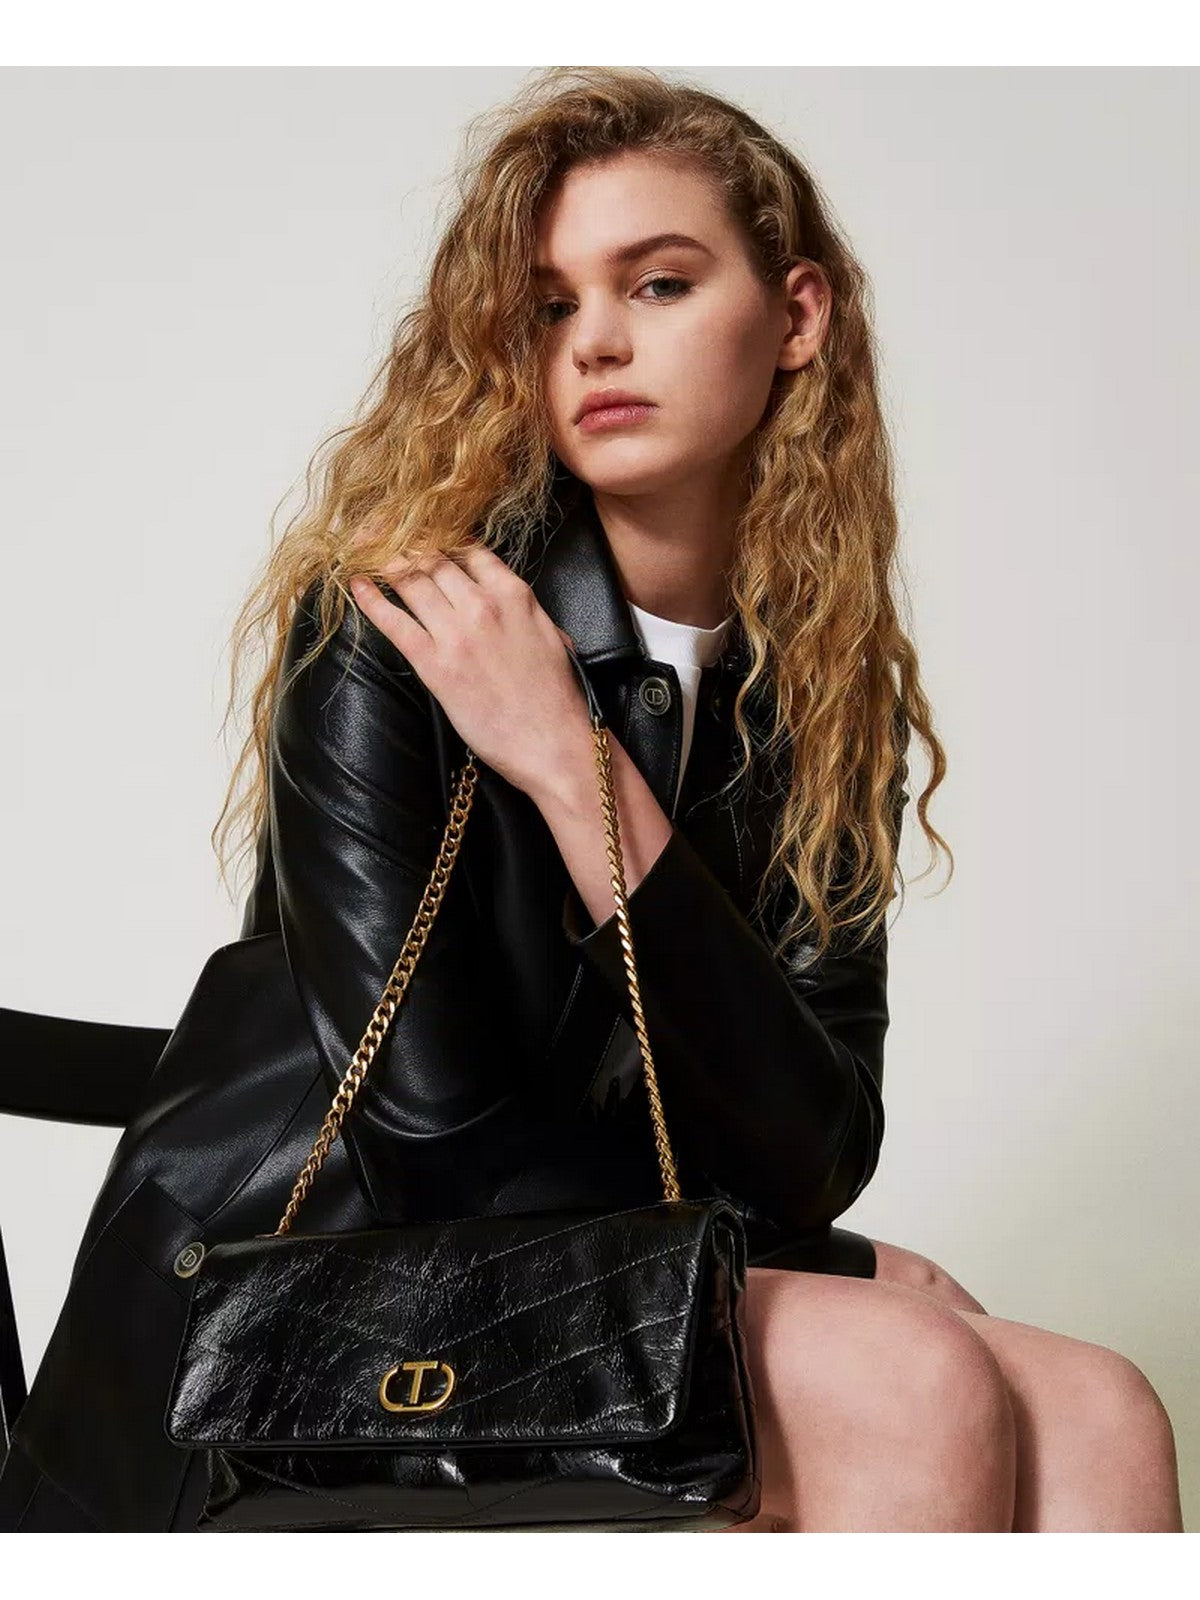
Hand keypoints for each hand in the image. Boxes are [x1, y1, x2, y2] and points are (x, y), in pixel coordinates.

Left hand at [347, 541, 591, 796]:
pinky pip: (393, 622)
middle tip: (381, 531)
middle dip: (404, 540)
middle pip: (432, 557)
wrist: (554, 743)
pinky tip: (356, 584)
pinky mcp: (435, 665)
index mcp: (514, 594)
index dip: (440, 536)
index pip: (468, 548)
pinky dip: (371, 599)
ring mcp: (456, 633)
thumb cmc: (558, 697)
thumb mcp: (552, 635)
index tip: (422, 532)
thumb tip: (507, 602)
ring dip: (384, 562)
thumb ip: (524, 611)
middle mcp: (482, 604)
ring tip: (365, 551)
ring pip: (410, 580)